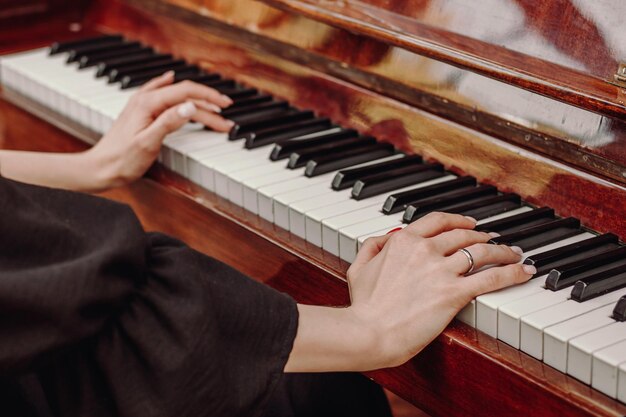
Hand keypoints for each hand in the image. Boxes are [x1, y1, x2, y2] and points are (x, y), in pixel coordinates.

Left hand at [86, 71, 233, 188]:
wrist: (100, 168)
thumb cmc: (122, 159)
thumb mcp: (148, 142)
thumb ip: (169, 122)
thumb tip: (190, 106)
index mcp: (148, 103)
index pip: (186, 92)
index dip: (209, 97)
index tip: (226, 105)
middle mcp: (145, 99)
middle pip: (184, 95)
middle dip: (208, 104)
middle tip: (227, 115)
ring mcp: (141, 104)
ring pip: (175, 96)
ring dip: (197, 102)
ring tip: (214, 109)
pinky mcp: (140, 111)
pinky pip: (160, 93)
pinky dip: (171, 87)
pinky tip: (170, 78)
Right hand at [345, 212, 533, 368]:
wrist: (370, 331)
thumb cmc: (363, 305)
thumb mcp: (359, 267)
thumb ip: (372, 246)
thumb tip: (385, 238)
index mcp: (403, 241)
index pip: (437, 221)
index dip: (458, 220)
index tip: (469, 223)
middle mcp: (425, 250)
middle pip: (464, 235)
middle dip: (483, 235)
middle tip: (495, 240)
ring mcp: (441, 271)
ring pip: (481, 252)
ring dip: (502, 251)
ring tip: (514, 254)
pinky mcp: (454, 294)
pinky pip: (491, 278)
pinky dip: (512, 272)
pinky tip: (523, 270)